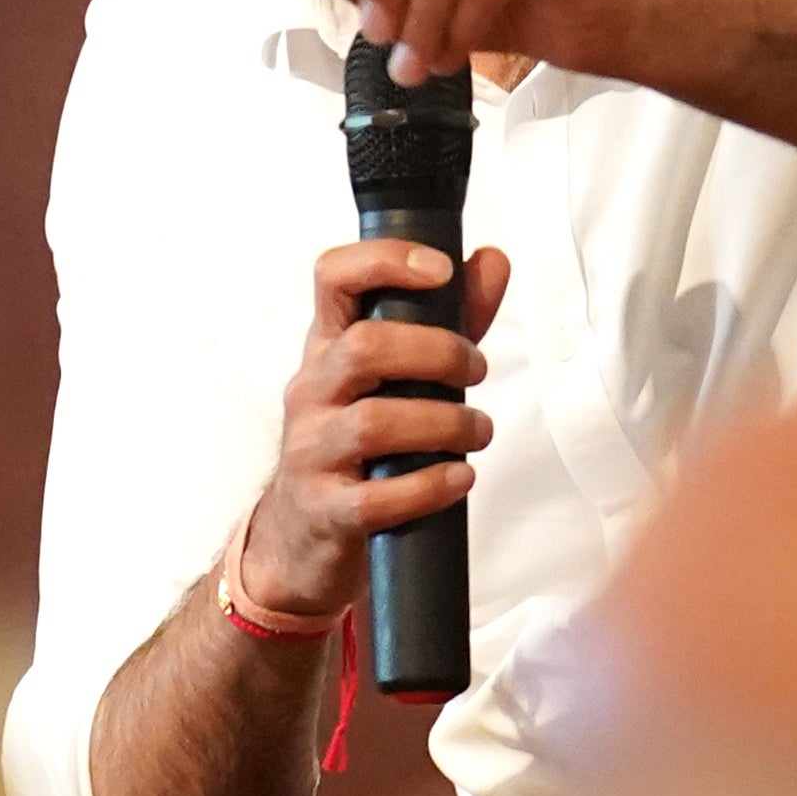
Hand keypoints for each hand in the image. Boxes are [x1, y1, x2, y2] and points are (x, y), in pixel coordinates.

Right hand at [231, 238, 511, 621]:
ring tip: (478, 431)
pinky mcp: (324, 509)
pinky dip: (429, 486)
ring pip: (372, 423)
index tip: (440, 270)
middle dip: (437, 353)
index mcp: (327, 346)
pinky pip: (376, 498)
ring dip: (445, 423)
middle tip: (476, 372)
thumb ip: (447, 320)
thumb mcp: (397, 375)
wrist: (304, 534)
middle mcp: (310, 390)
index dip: (384, 261)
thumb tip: (491, 261)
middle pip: (363, 348)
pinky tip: (459, 477)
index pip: (332, 277)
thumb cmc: (360, 443)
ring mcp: (310, 451)